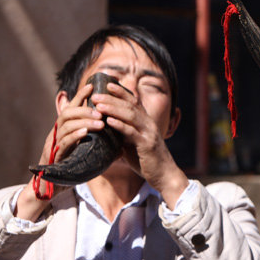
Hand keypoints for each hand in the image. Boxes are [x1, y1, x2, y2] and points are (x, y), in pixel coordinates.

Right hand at [16, 84, 105, 219]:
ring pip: (66, 126)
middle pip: (67, 114)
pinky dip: (75, 136)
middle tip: (101, 110)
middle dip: (84, 109)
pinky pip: (63, 143)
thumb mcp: (86, 155)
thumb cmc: (71, 170)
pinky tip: (85, 133)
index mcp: (65, 130)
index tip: (93, 85)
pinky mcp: (54, 156)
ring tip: (99, 121)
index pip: (72, 108)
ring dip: (83, 122)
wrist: (51, 188)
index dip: (81, 95)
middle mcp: (57, 134)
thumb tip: (121, 146)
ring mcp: (54, 144)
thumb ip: (99, 147)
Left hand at [89, 83, 186, 202]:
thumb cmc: (147, 161)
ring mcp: (149, 133)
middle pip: (130, 105)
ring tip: (98, 104)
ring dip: (113, 109)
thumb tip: (107, 130)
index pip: (133, 102)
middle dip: (112, 98)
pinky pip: (132, 132)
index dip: (121, 92)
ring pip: (130, 116)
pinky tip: (109, 121)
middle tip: (95, 94)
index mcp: (146, 122)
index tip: (107, 84)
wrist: (164, 175)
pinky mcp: (147, 145)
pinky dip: (120, 125)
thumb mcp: (133, 144)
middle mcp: (148, 124)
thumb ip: (123, 135)